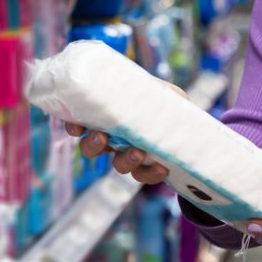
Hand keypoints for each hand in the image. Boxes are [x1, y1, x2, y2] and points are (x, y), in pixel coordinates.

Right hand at [62, 79, 187, 186]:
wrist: (188, 122)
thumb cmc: (166, 101)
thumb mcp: (158, 89)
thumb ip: (149, 88)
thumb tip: (142, 85)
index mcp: (109, 115)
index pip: (82, 122)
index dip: (74, 126)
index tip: (76, 127)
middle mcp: (113, 137)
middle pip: (91, 147)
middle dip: (92, 145)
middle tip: (102, 137)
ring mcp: (128, 153)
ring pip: (117, 164)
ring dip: (124, 161)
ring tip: (138, 152)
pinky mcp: (146, 167)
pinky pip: (142, 176)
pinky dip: (150, 174)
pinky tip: (161, 168)